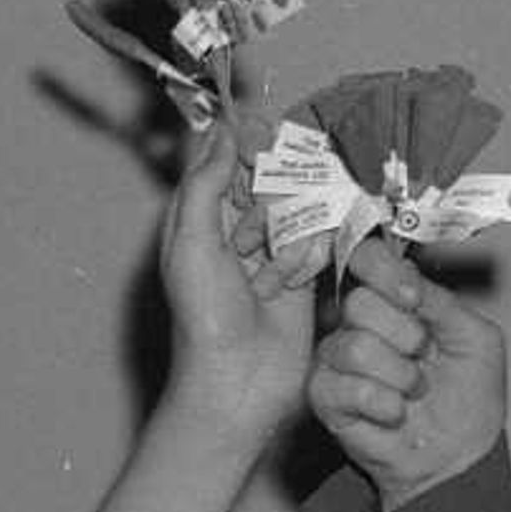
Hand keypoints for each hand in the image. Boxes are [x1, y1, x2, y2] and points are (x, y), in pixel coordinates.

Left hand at [158, 107, 317, 447]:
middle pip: (269, 176)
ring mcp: (273, 247)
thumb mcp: (191, 242)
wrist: (239, 381)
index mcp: (200, 214)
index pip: (227, 155)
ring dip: (287, 236)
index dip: (246, 143)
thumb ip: (205, 183)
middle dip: (269, 199)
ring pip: (298, 205)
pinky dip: (306, 258)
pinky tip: (286, 287)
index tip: (261, 142)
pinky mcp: (305, 271)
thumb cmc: (204, 318)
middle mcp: (237, 226)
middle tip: (253, 238)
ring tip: (265, 279)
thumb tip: (223, 130)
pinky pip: (319, 239)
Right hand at [309, 246, 506, 509]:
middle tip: (423, 358)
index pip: (367, 259)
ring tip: (413, 392)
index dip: (384, 272)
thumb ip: (441, 302)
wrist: (458, 456)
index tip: (413, 300)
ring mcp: (339, 359)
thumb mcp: (476, 338)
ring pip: (354, 346)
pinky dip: (381, 403)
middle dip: (404, 336)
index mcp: (396, 301)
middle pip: (359, 302)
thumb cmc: (469, 399)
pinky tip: (395, 414)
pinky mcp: (326, 396)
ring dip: (398, 376)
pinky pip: (343, 385)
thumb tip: (407, 278)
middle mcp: (362, 324)